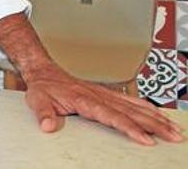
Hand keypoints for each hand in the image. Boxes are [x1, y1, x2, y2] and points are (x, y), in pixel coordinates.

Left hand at [24, 64, 183, 145]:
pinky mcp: (107, 94)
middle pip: (132, 112)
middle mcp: (98, 96)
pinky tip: (158, 115)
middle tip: (172, 136)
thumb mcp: (37, 100)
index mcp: (85, 99)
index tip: (145, 138)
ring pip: (135, 106)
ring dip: (156, 117)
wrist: (44, 72)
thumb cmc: (44, 87)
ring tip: (173, 129)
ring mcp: (104, 94)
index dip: (130, 128)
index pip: (113, 116)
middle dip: (154, 125)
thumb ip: (43, 113)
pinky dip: (147, 108)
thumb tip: (47, 125)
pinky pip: (131, 101)